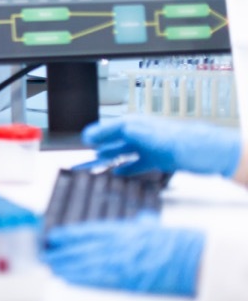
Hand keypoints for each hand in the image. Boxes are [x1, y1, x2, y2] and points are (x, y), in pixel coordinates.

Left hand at [42, 215, 203, 296]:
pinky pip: (97, 279)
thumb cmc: (175, 243)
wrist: (192, 258)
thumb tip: (139, 220)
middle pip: (81, 247)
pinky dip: (80, 278)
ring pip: (84, 263)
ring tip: (49, 265)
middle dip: (60, 250)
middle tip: (43, 251)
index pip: (88, 230)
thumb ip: (141, 224)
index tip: (52, 235)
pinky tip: (67, 278)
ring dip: (65, 264)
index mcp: (122, 230)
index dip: (68, 233)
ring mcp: (119, 262)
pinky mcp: (125, 280)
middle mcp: (116, 244)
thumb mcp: (154, 227)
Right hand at [83, 115, 240, 176]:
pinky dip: (127, 168)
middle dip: (102, 144)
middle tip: (87, 150)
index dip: (99, 132)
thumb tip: (120, 130)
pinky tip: (120, 173)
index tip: (86, 138)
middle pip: (117, 139)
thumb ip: (139, 134)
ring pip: (125, 152)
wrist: (214, 153)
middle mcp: (144, 135)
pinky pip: (137, 163)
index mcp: (142, 126)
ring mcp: (152, 147)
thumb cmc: (191, 143)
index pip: (114, 127)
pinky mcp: (159, 159)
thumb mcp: (160, 138)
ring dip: (112, 157)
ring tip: (98, 163)